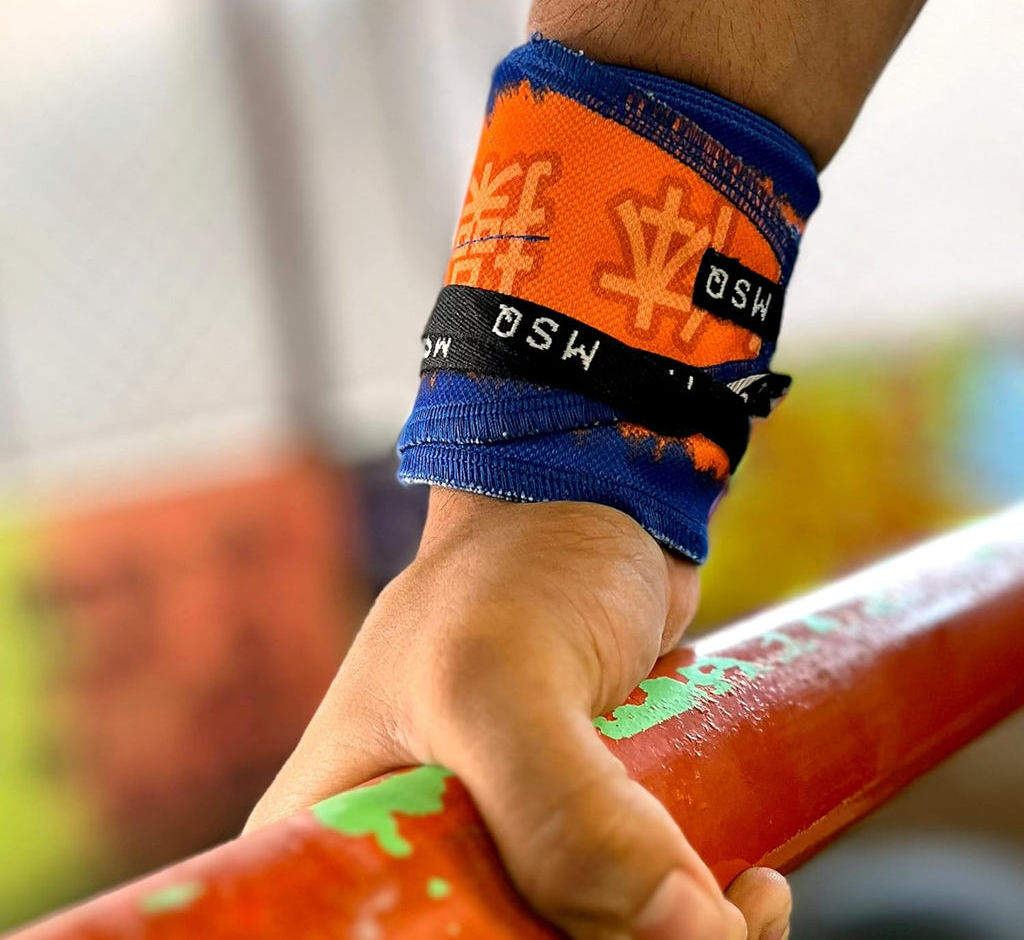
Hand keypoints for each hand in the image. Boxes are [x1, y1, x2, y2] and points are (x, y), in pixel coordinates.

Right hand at [247, 489, 790, 939]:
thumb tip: (681, 935)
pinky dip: (695, 924)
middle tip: (706, 927)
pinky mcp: (570, 830)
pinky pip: (626, 914)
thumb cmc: (513, 566)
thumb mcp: (500, 676)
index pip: (389, 938)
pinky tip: (749, 883)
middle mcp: (408, 847)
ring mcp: (498, 843)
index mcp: (333, 830)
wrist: (588, 502)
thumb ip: (560, 810)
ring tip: (745, 896)